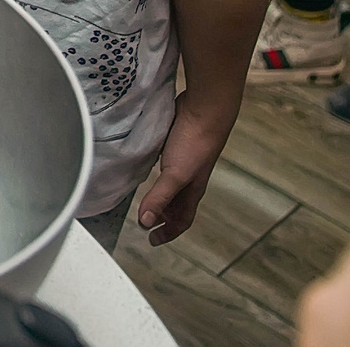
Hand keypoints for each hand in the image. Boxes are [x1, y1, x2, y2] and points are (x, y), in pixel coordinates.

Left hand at [136, 95, 237, 245]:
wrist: (205, 109)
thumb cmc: (195, 143)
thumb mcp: (175, 175)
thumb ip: (159, 198)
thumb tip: (145, 222)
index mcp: (192, 190)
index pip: (182, 219)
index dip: (168, 232)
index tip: (152, 240)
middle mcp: (188, 178)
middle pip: (176, 205)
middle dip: (163, 216)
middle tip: (145, 221)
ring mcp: (183, 160)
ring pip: (171, 185)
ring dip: (159, 195)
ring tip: (144, 198)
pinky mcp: (175, 145)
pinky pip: (165, 166)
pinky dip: (156, 172)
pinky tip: (146, 167)